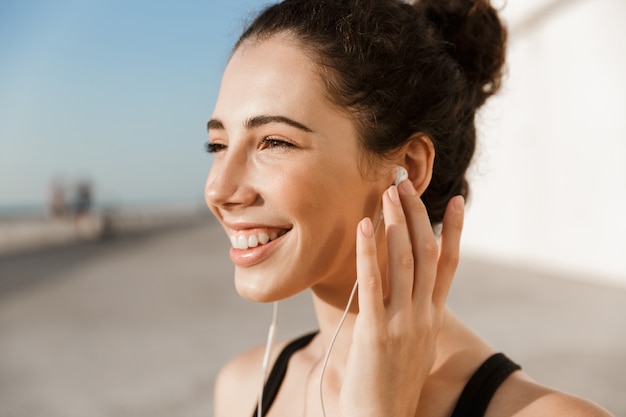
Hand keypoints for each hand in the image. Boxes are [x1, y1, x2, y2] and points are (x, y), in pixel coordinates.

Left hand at [340, 180, 464, 416]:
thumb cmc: (393, 383)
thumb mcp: (411, 344)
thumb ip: (412, 315)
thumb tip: (404, 292)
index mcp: (433, 316)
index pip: (449, 264)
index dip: (455, 231)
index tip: (458, 201)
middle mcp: (424, 315)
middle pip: (426, 253)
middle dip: (417, 214)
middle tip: (405, 182)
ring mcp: (403, 323)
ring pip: (404, 262)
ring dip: (396, 223)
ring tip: (388, 192)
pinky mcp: (377, 333)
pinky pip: (373, 284)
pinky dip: (368, 252)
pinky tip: (362, 226)